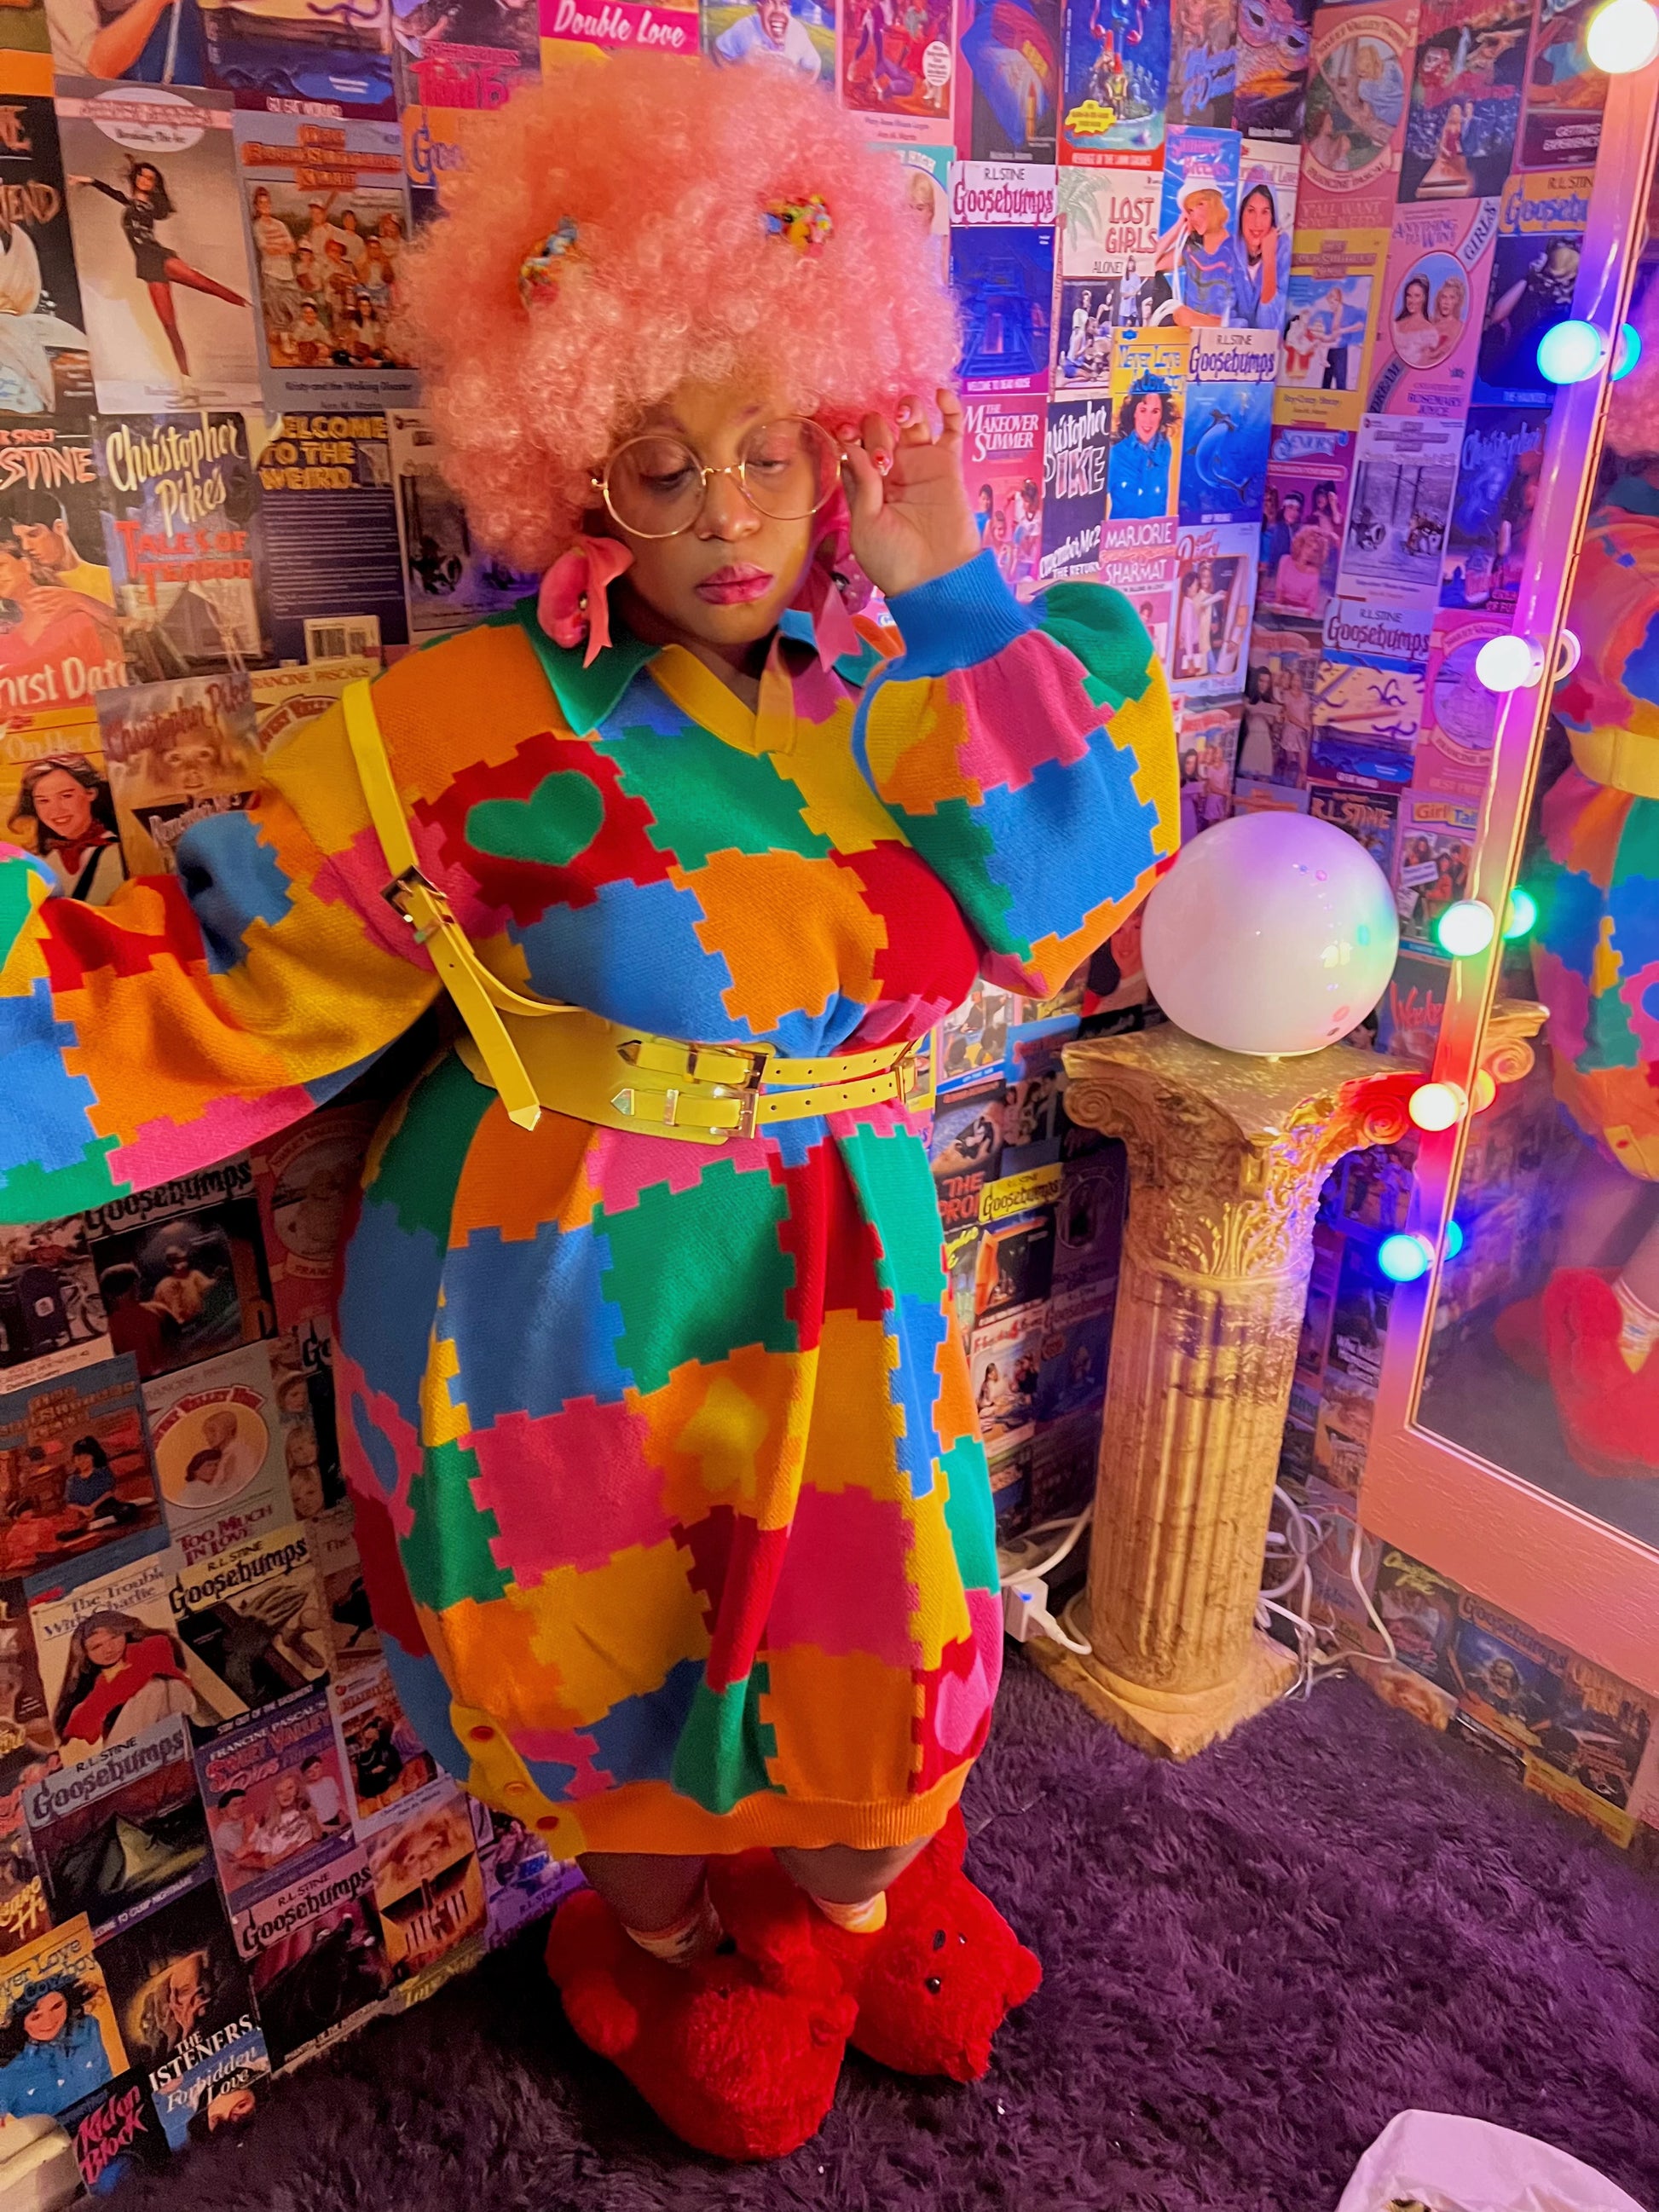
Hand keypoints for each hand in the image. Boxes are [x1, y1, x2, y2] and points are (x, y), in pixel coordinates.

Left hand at [836, 388, 982, 600]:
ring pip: (911, 421)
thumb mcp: (866, 526)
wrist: (936, 579)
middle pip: (880, 429)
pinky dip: (949, 407)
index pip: (853, 447)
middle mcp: (892, 471)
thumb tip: (853, 446)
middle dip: (877, 432)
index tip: (847, 434)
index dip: (849, 435)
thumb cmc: (894, 561)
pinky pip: (952, 429)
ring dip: (905, 408)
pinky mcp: (949, 465)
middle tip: (884, 460)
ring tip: (903, 415)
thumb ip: (862, 485)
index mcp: (866, 485)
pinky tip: (940, 395)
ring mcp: (921, 464)